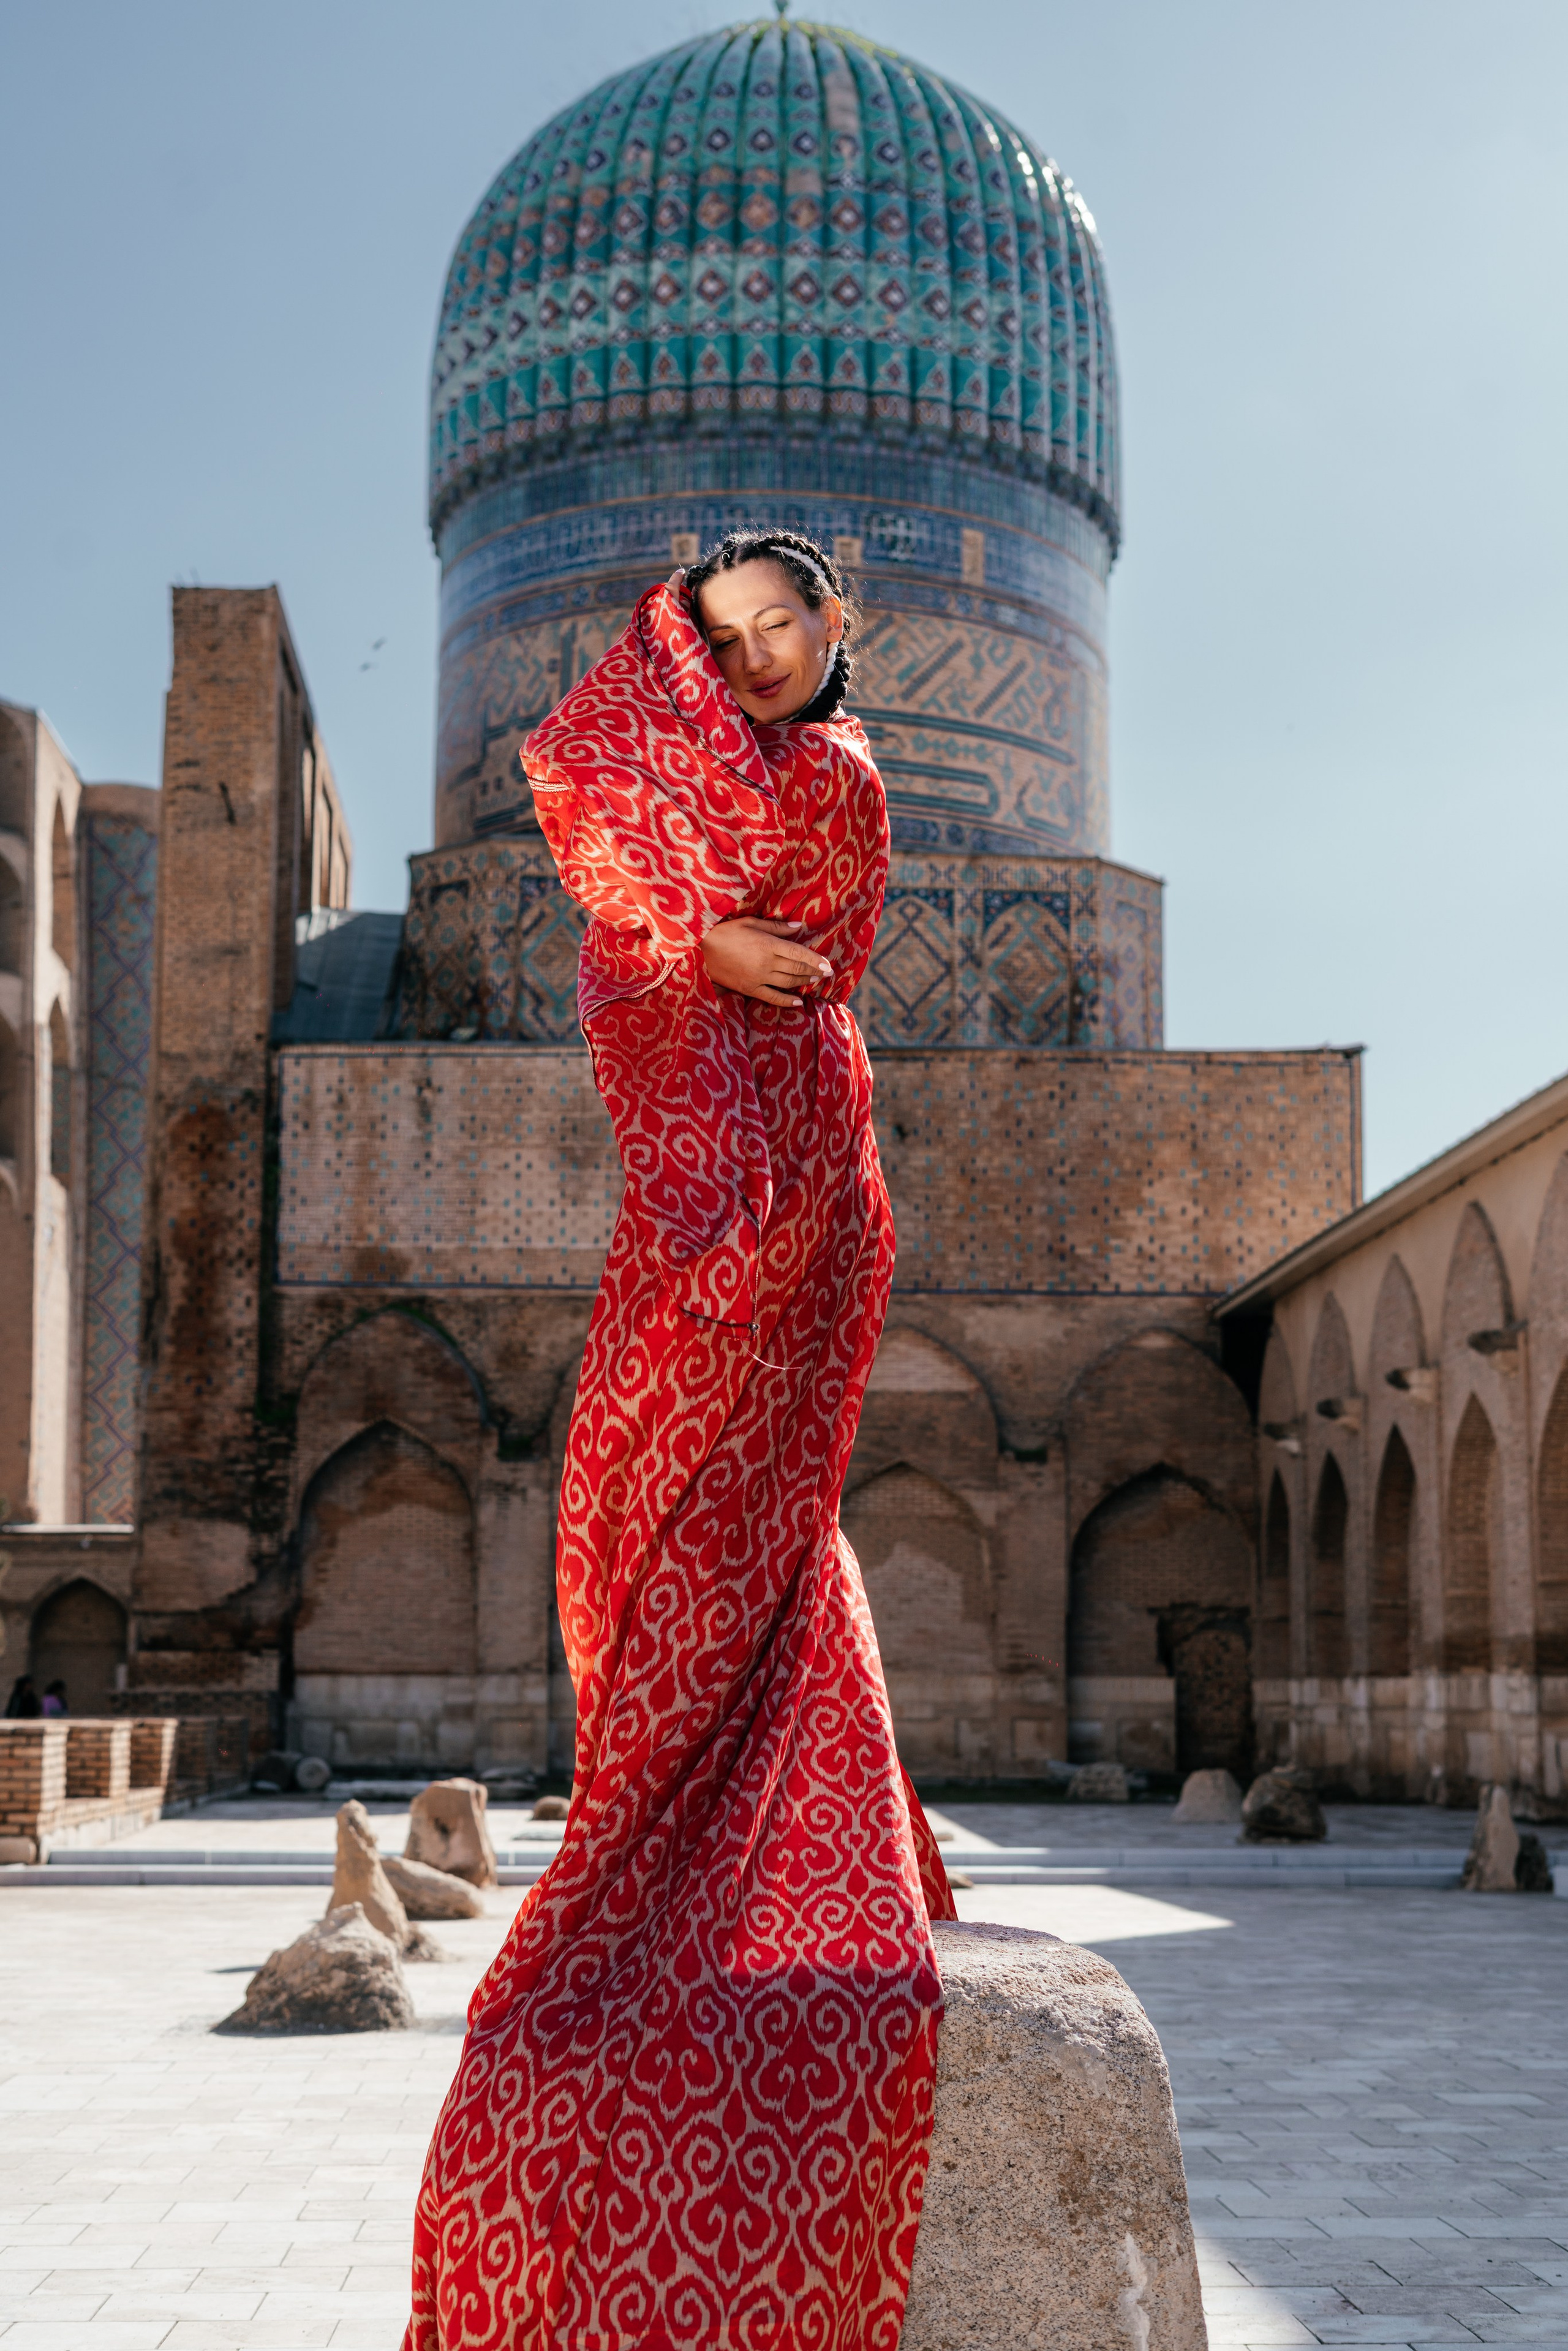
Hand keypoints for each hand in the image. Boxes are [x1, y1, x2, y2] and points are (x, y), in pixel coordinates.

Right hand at [701, 917, 832, 1008]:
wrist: (700, 949)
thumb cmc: (725, 931)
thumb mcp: (750, 922)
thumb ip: (776, 927)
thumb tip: (798, 927)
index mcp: (768, 944)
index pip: (798, 953)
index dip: (815, 960)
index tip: (828, 964)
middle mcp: (766, 963)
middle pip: (796, 969)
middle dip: (814, 971)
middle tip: (826, 973)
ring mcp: (758, 978)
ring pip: (788, 983)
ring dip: (803, 982)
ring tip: (814, 980)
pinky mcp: (749, 989)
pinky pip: (772, 997)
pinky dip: (786, 1001)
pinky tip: (797, 1002)